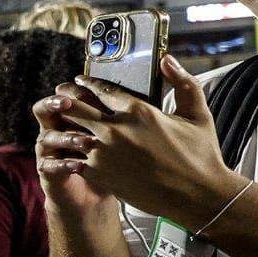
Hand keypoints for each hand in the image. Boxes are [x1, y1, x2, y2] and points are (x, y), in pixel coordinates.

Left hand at [34, 56, 233, 224]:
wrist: (198, 197)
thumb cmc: (201, 156)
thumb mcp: (198, 115)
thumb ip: (183, 83)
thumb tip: (167, 59)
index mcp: (139, 111)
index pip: (103, 89)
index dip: (89, 82)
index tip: (80, 79)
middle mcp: (116, 129)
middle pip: (77, 106)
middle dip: (66, 97)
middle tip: (60, 92)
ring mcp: (104, 152)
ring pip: (70, 132)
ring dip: (63, 124)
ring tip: (56, 119)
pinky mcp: (99, 174)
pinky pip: (72, 158)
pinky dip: (66, 152)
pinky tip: (61, 149)